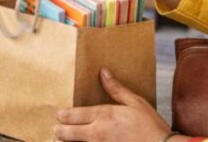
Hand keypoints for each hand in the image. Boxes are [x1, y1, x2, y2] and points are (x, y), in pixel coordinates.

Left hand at [53, 68, 171, 141]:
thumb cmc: (150, 127)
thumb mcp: (135, 102)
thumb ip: (116, 88)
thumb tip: (103, 72)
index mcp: (104, 115)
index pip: (72, 115)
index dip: (62, 115)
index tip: (60, 115)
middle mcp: (97, 133)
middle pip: (66, 132)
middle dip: (59, 131)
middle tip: (57, 129)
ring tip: (62, 140)